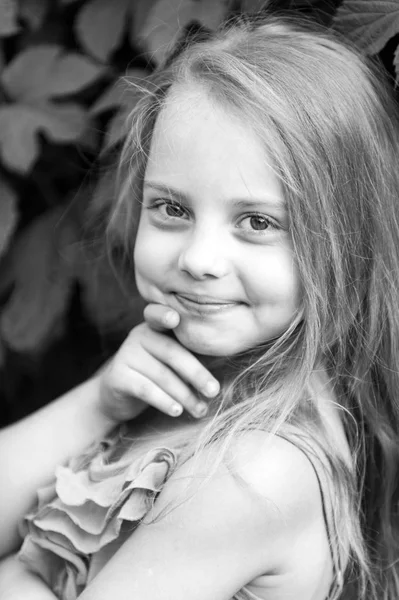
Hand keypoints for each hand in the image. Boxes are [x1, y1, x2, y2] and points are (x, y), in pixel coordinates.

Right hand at [98, 304, 219, 421]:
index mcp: (157, 326)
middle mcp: (140, 335)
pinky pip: (145, 389)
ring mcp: (126, 354)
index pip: (159, 315)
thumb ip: (192, 354)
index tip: (175, 318)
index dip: (164, 314)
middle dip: (196, 374)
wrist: (116, 394)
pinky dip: (164, 401)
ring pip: (161, 375)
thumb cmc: (155, 373)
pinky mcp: (117, 376)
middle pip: (172, 352)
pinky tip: (177, 411)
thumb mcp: (172, 359)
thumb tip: (224, 363)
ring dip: (185, 395)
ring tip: (200, 410)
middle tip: (214, 391)